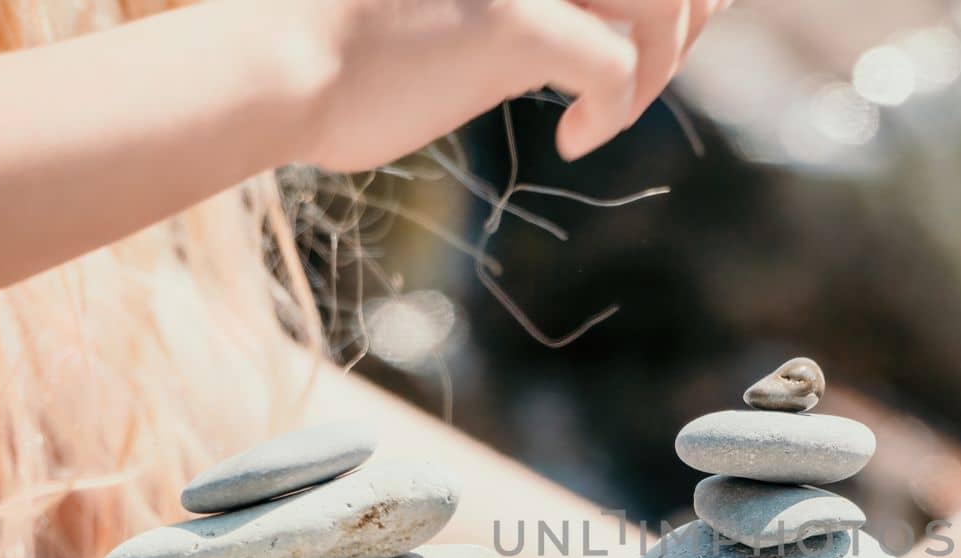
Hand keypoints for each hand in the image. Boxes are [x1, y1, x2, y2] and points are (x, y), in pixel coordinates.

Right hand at [291, 0, 728, 170]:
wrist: (271, 65)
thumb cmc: (334, 45)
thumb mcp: (436, 1)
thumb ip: (510, 3)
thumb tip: (568, 30)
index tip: (678, 18)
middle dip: (690, 10)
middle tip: (658, 67)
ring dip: (665, 57)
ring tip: (622, 103)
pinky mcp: (514, 22)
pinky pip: (618, 66)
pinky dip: (616, 112)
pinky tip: (575, 140)